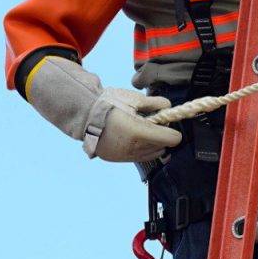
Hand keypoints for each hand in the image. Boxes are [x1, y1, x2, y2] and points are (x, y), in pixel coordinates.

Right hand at [24, 56, 179, 161]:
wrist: (84, 114)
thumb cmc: (109, 104)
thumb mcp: (134, 99)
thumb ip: (156, 103)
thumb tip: (168, 107)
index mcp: (140, 133)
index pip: (171, 139)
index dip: (172, 130)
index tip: (167, 122)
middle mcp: (134, 148)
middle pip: (163, 147)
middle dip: (162, 136)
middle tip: (153, 122)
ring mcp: (125, 156)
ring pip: (151, 153)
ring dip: (152, 143)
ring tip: (141, 129)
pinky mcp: (117, 159)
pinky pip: (138, 156)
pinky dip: (141, 148)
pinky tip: (132, 136)